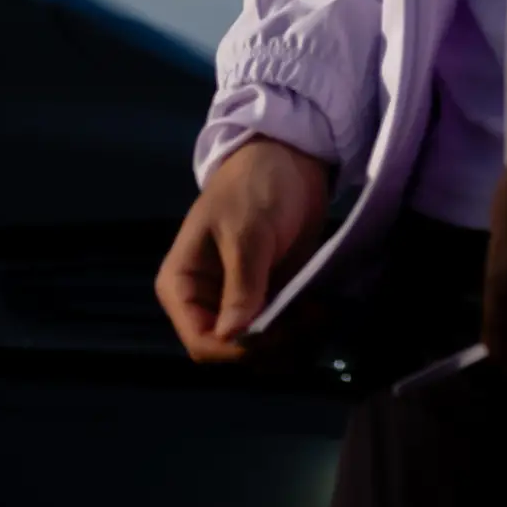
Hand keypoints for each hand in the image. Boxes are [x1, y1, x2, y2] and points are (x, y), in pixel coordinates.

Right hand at [156, 136, 331, 362]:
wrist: (287, 157)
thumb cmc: (253, 186)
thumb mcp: (246, 232)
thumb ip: (242, 284)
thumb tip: (232, 335)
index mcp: (182, 286)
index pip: (200, 341)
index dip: (235, 349)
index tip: (274, 336)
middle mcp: (206, 301)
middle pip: (232, 349)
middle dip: (270, 345)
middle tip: (308, 321)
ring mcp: (240, 301)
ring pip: (261, 345)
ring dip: (292, 340)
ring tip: (320, 315)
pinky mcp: (271, 296)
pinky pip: (283, 329)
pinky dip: (303, 328)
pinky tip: (323, 311)